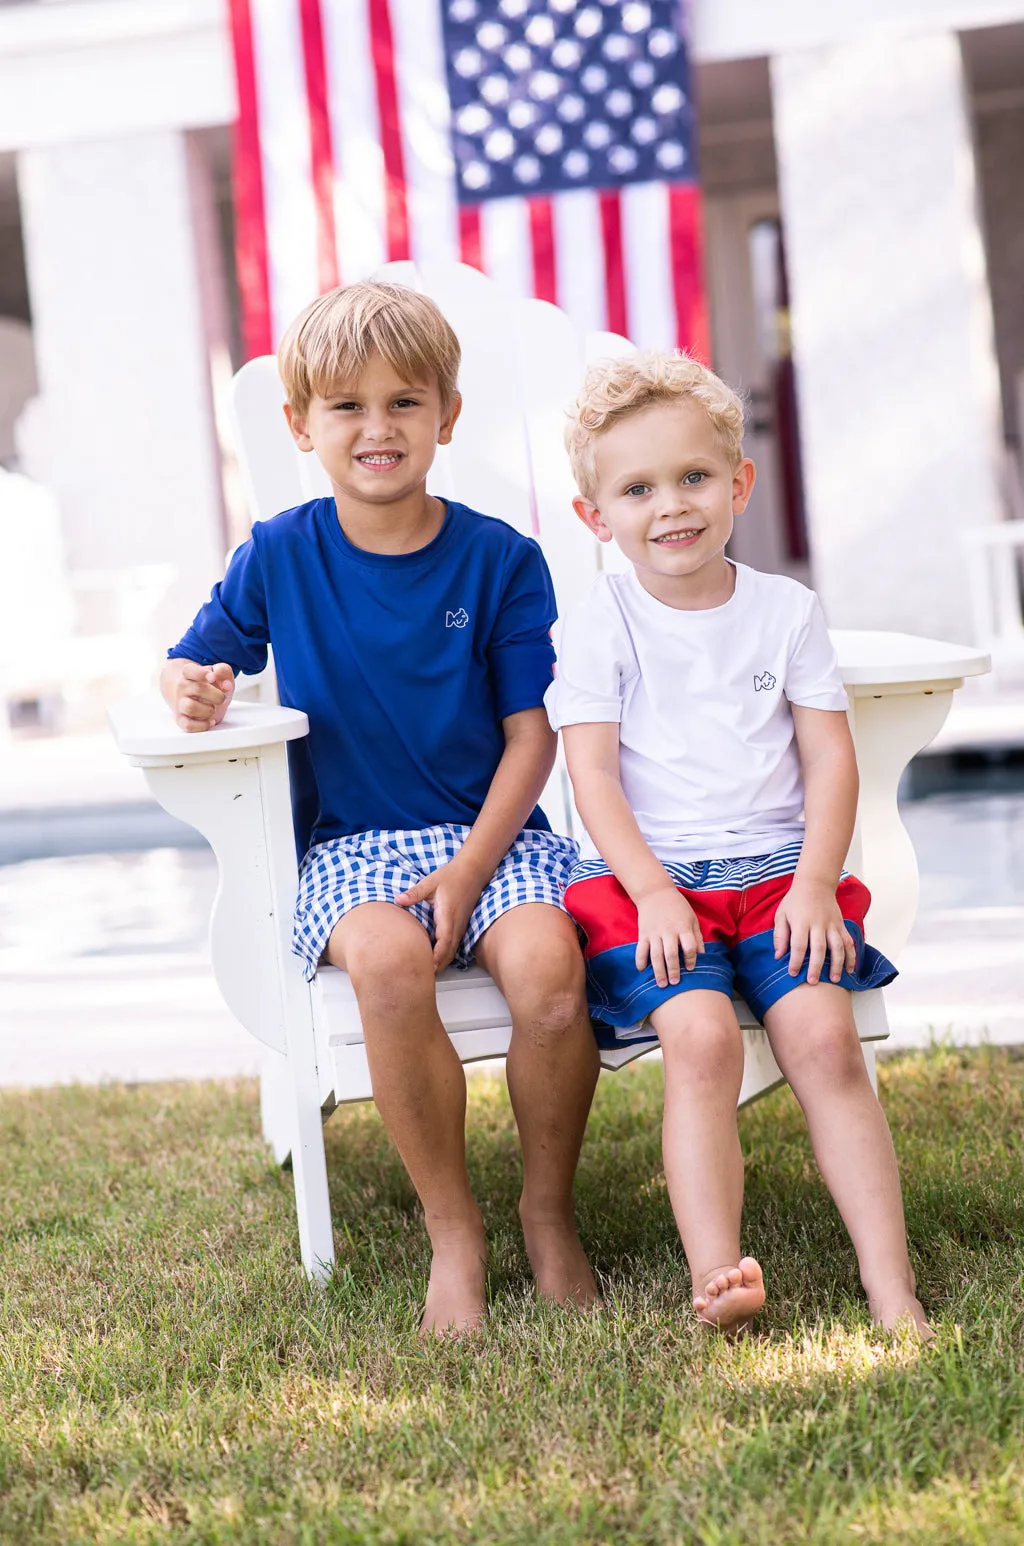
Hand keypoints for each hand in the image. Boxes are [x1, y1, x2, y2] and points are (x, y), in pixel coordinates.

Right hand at [163, 659, 234, 732]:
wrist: (193, 696)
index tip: (212, 677)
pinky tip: (210, 721)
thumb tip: (226, 684)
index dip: (201, 673)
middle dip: (216, 695)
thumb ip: (223, 672)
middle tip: (221, 698)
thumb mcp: (218, 674)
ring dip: (207, 710)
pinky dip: (202, 725)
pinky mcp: (181, 719)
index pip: (189, 670)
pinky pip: (188, 725)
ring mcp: (181, 704)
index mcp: (189, 674)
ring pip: (190, 707)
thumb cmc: (208, 685)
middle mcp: (182, 688)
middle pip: (197, 689)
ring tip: (212, 709)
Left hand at [395, 855, 489, 972]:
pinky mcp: (460, 926)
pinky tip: (434, 959)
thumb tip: (398, 900)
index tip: (426, 968)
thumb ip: (415, 893)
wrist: (472, 871)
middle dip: (437, 967)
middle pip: (449, 953)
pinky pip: (453, 945)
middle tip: (422, 978)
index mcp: (448, 916)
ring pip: (452, 951)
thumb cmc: (452, 876)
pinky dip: (444, 955)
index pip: (443, 942)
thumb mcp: (431, 882)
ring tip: (426, 974)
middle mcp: (456, 925)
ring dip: (441, 963)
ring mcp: (460, 927)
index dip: (435, 957)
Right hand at [635, 885, 703, 987]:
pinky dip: (640, 961)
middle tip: (675, 983)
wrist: (655, 892)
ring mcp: (654, 933)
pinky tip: (642, 971)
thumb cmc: (677, 906)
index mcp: (683, 927)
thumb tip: (702, 955)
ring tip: (661, 984)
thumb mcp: (692, 918)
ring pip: (656, 955)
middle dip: (673, 970)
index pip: (689, 946)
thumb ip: (697, 937)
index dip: (691, 959)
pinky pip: (640, 949)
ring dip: (658, 971)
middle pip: (671, 954)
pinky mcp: (643, 933)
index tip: (691, 968)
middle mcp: (668, 931)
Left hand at [773, 879, 856, 984]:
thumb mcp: (781, 914)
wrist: (815, 884)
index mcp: (801, 922)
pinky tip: (850, 969)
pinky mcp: (841, 925)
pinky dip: (851, 956)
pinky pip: (848, 942)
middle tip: (813, 982)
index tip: (793, 973)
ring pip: (838, 946)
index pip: (799, 944)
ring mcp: (832, 925)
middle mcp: (818, 924)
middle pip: (819, 948)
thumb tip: (778, 956)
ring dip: (838, 964)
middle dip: (817, 967)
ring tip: (835, 980)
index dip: (796, 960)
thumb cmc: (795, 901)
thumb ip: (779, 935)